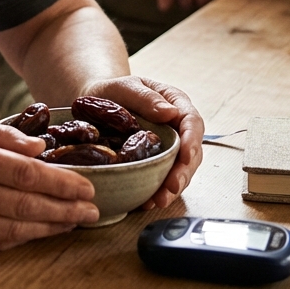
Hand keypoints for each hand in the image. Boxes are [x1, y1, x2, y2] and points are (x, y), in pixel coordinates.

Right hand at [0, 119, 97, 250]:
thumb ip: (1, 135)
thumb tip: (40, 147)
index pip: (24, 173)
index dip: (60, 182)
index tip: (87, 186)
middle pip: (25, 203)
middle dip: (65, 209)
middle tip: (92, 210)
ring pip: (15, 227)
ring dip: (50, 227)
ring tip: (75, 222)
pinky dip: (24, 237)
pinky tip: (43, 231)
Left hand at [79, 76, 203, 209]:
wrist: (96, 101)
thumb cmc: (113, 90)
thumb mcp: (126, 87)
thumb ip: (147, 98)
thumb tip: (170, 113)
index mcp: (176, 104)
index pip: (192, 123)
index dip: (192, 141)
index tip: (185, 156)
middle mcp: (177, 127)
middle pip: (191, 152)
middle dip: (183, 172)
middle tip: (171, 188)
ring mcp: (168, 146)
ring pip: (180, 170)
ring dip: (173, 188)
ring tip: (159, 200)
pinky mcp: (157, 162)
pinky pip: (163, 178)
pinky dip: (158, 191)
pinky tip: (148, 201)